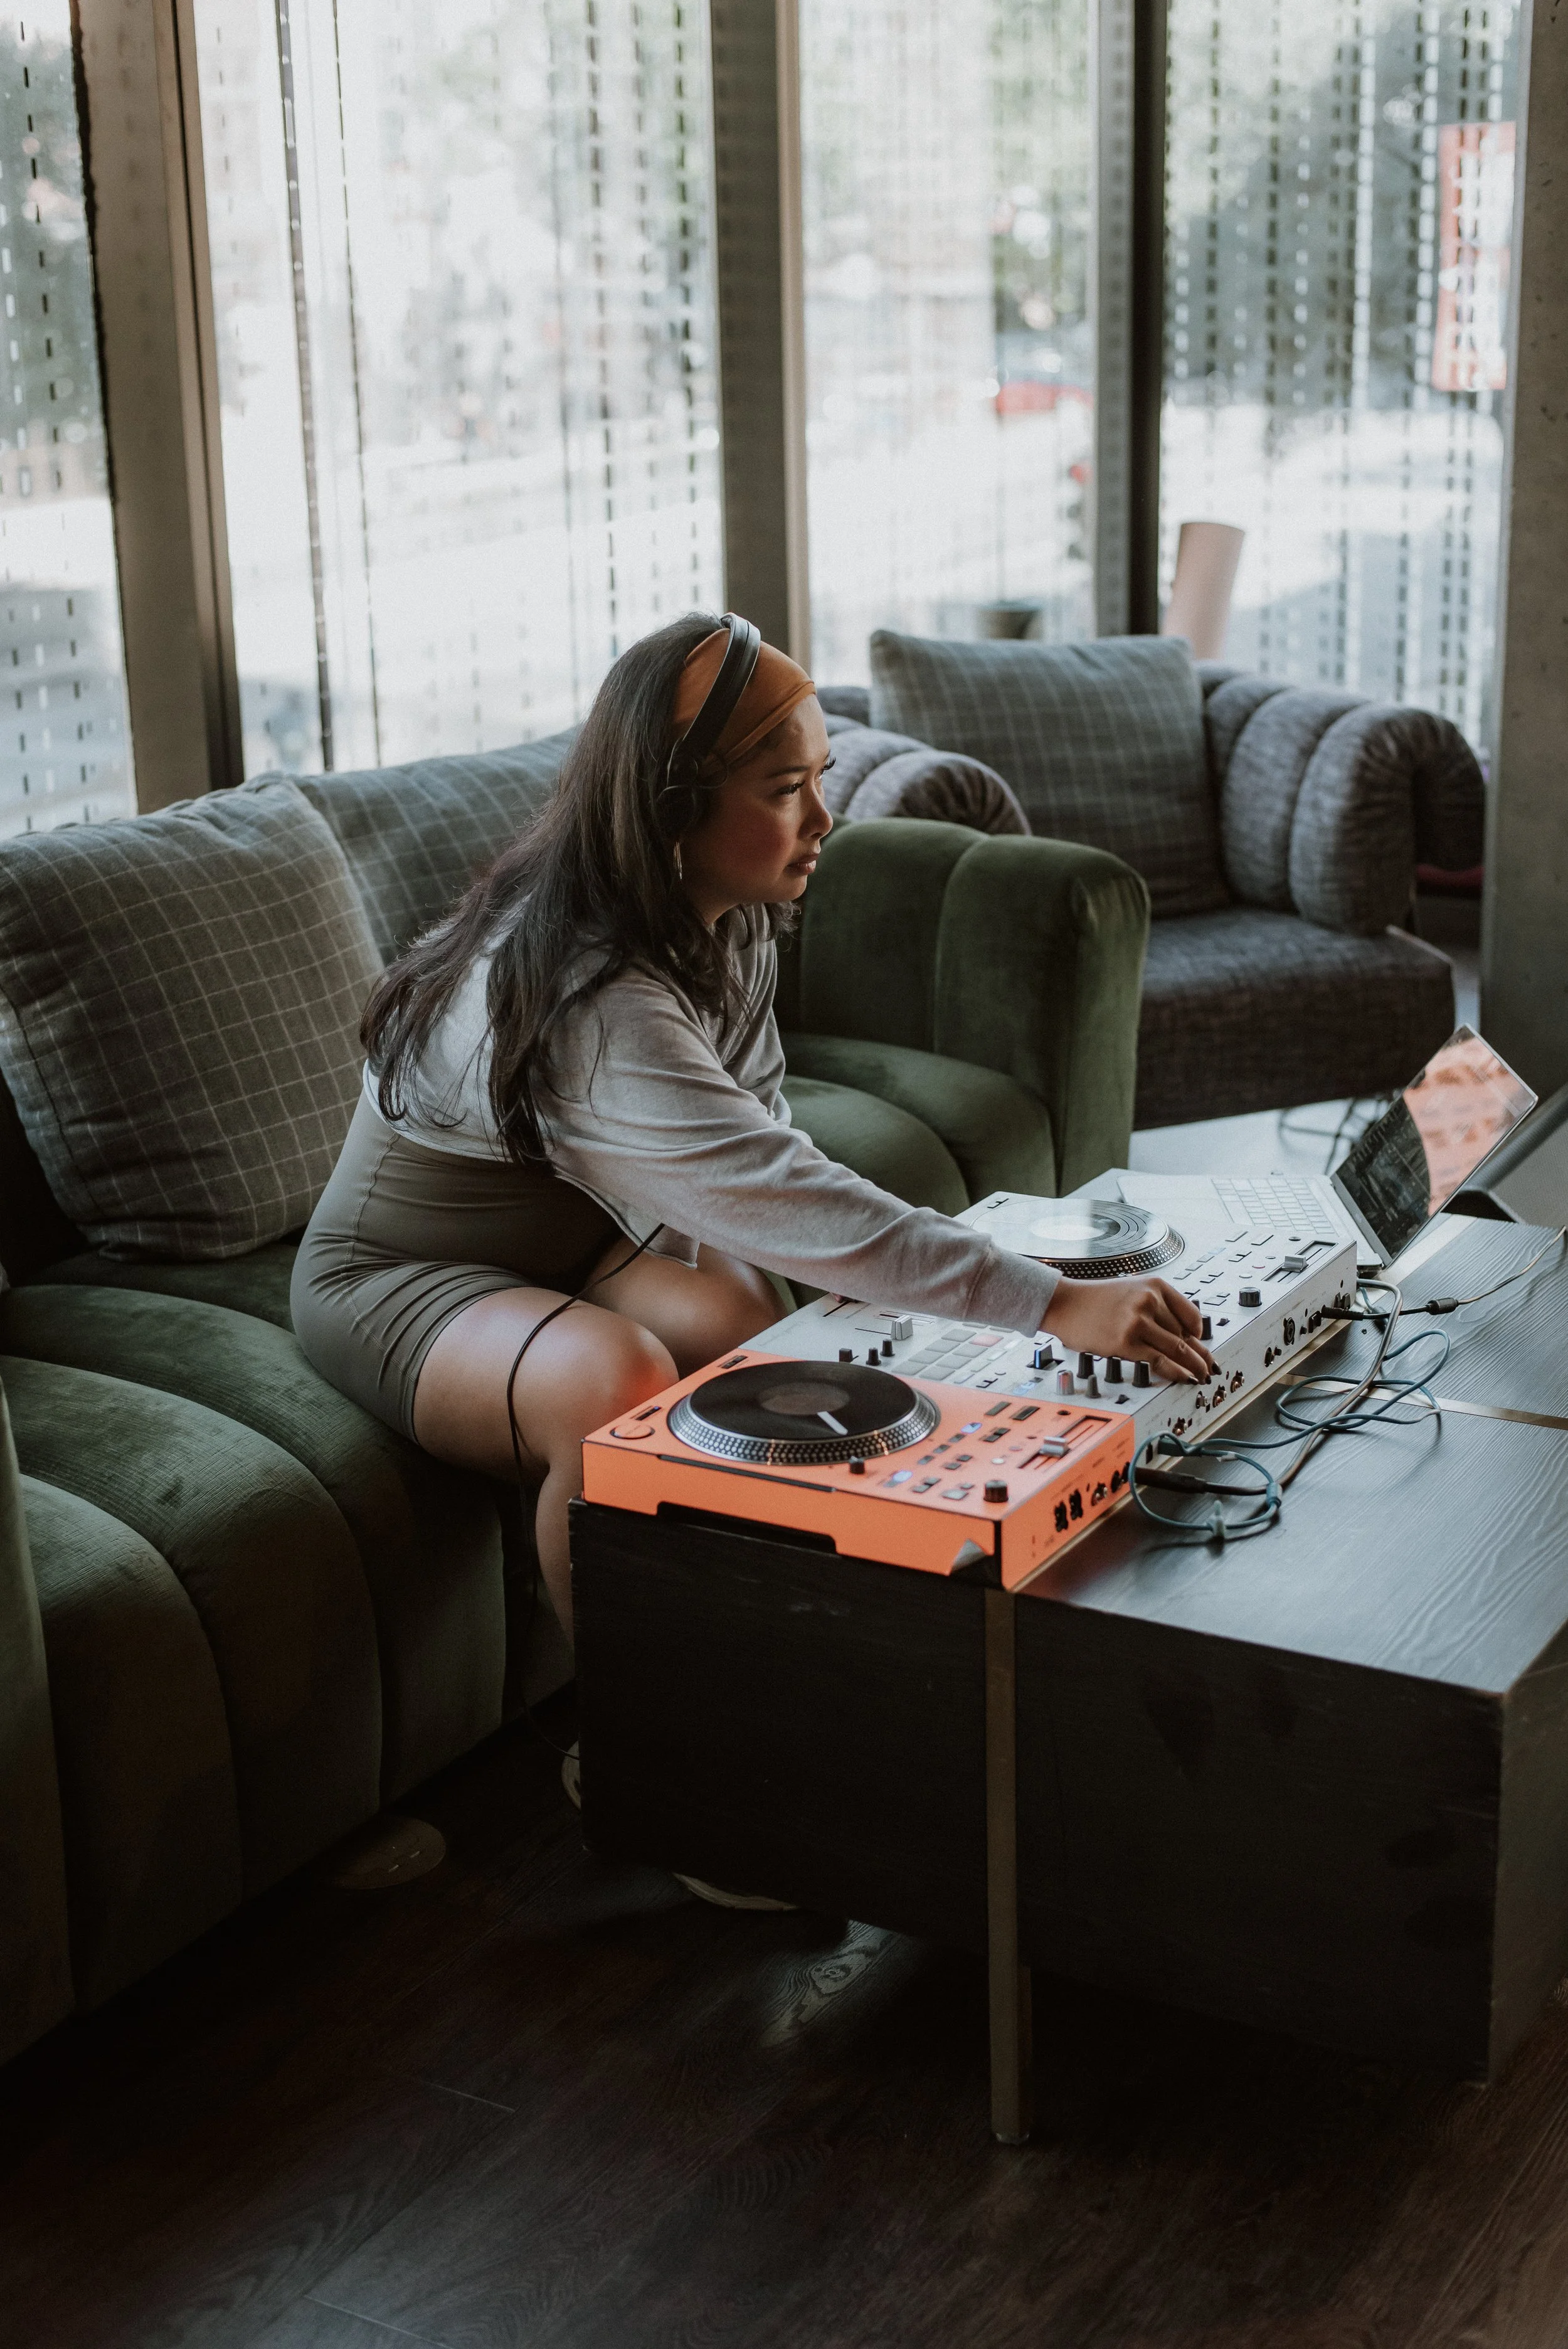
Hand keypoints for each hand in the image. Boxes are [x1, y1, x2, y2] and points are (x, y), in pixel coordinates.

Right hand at [1042, 1274, 1215, 1383]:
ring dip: (1194, 1365)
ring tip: (1202, 1376)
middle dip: (1198, 1353)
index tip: (1202, 1344)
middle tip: (1208, 1366)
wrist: (1065, 1303)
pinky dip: (1176, 1372)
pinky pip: (1160, 1360)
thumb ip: (1157, 1308)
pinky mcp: (1126, 1342)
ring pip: (1177, 1348)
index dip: (1200, 1333)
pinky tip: (1184, 1378)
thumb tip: (1183, 1336)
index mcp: (1155, 1285)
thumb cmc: (1095, 1300)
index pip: (1190, 1313)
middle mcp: (1149, 1300)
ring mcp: (1138, 1321)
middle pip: (1185, 1333)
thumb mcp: (1132, 1291)